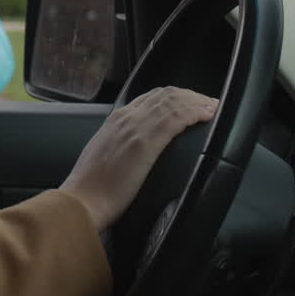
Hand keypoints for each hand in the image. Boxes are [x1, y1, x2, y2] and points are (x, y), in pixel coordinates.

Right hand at [60, 87, 217, 230]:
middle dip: (190, 96)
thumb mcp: (104, 155)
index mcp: (115, 120)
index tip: (190, 102)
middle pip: (165, 95)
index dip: (175, 96)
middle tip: (208, 102)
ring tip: (212, 106)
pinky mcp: (145, 143)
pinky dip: (194, 113)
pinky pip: (176, 119)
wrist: (82, 200)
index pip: (150, 97)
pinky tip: (206, 115)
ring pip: (173, 103)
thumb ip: (120, 145)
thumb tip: (135, 150)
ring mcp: (135, 128)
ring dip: (197, 102)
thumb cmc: (91, 187)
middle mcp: (126, 118)